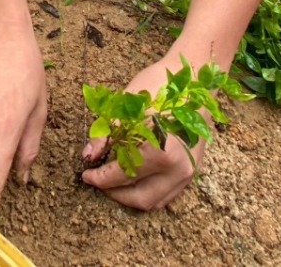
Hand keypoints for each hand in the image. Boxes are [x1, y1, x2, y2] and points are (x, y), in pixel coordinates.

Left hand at [81, 56, 205, 209]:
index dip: (99, 178)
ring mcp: (189, 172)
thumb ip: (104, 135)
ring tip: (114, 180)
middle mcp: (178, 169)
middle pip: (139, 198)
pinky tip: (134, 177)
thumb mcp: (124, 108)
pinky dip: (148, 190)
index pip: (122, 176)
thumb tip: (88, 156)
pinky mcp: (194, 171)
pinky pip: (168, 193)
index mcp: (161, 152)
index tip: (86, 175)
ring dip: (131, 195)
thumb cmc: (158, 87)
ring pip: (155, 201)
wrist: (194, 79)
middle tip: (98, 179)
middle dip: (114, 193)